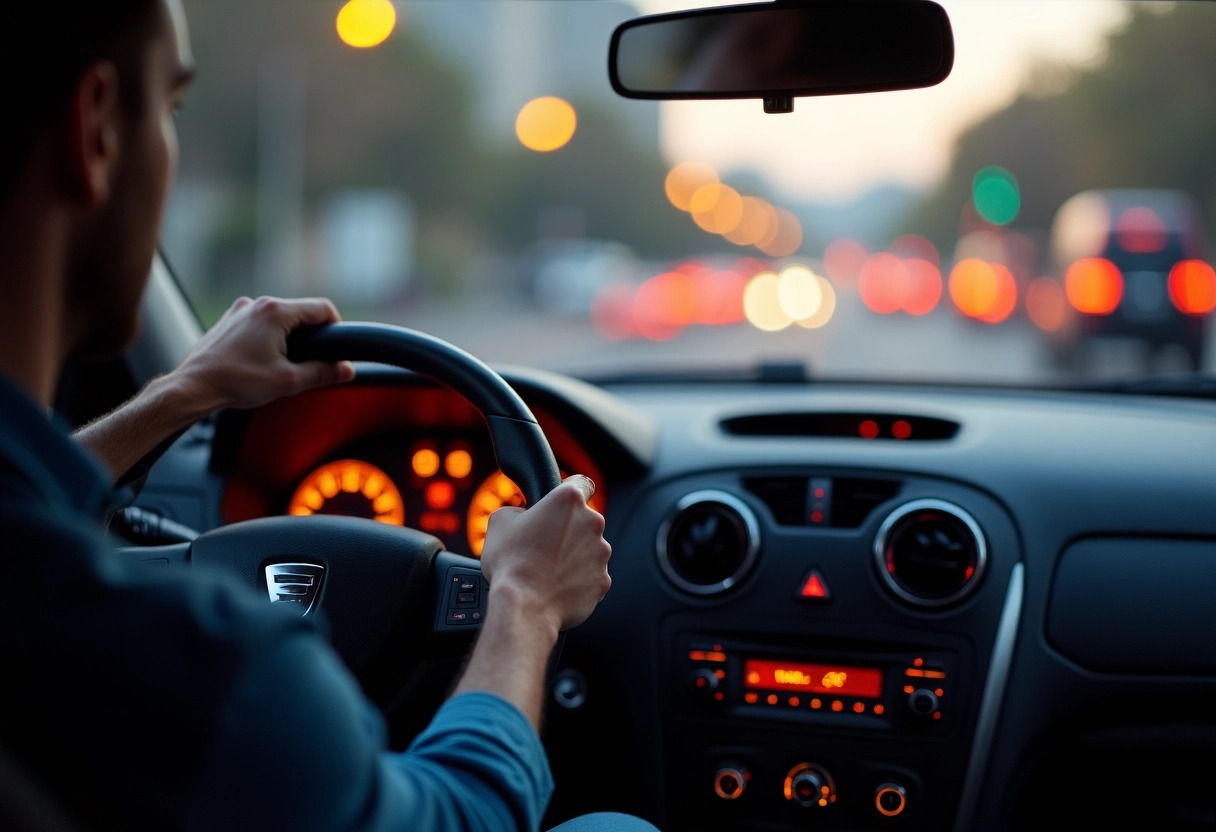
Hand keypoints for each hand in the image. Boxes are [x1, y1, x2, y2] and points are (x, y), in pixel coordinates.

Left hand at [172, 296, 355, 413]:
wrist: (194, 388)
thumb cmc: (236, 382)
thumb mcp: (289, 381)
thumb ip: (323, 373)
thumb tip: (347, 370)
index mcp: (275, 312)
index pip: (322, 308)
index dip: (337, 327)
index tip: (337, 347)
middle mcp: (256, 304)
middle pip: (300, 313)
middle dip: (310, 336)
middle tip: (310, 362)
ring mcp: (239, 311)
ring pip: (278, 319)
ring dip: (287, 338)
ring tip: (282, 365)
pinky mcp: (228, 321)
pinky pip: (259, 324)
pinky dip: (267, 339)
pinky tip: (260, 362)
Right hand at [479, 475, 611, 634]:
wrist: (524, 605)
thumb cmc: (511, 562)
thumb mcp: (500, 521)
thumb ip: (518, 510)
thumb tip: (523, 517)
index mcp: (569, 500)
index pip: (581, 484)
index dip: (569, 494)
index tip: (561, 506)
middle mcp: (592, 522)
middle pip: (585, 521)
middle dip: (569, 531)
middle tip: (544, 546)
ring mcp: (601, 553)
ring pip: (590, 549)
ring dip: (575, 556)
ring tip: (549, 571)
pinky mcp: (603, 580)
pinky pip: (592, 576)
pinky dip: (579, 580)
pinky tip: (558, 587)